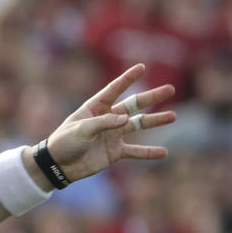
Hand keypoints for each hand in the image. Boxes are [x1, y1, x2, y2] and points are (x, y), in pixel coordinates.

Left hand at [45, 64, 175, 183]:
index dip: (127, 79)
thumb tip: (126, 119)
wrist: (58, 165)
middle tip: (170, 89)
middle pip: (133, 105)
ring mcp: (112, 135)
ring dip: (155, 121)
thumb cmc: (64, 142)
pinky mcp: (115, 152)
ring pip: (138, 125)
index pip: (113, 90)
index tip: (141, 67)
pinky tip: (164, 152)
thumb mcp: (81, 129)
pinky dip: (148, 152)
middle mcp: (107, 118)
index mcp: (94, 108)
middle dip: (151, 97)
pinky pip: (135, 151)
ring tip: (172, 116)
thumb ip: (103, 123)